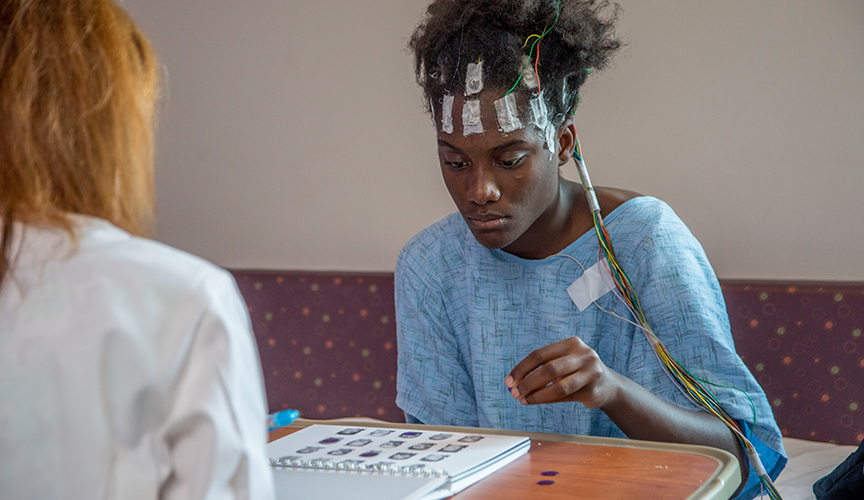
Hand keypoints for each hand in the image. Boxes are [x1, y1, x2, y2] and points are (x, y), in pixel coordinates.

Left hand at [504, 337, 620, 407]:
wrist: (609, 386)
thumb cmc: (578, 373)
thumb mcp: (563, 363)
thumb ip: (543, 369)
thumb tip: (516, 384)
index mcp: (571, 343)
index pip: (540, 354)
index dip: (522, 368)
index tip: (509, 381)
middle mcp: (583, 354)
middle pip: (549, 369)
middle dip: (528, 382)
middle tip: (514, 393)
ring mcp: (590, 371)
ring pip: (558, 386)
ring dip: (537, 394)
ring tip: (524, 400)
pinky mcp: (593, 389)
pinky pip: (565, 396)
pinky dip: (548, 400)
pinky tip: (537, 401)